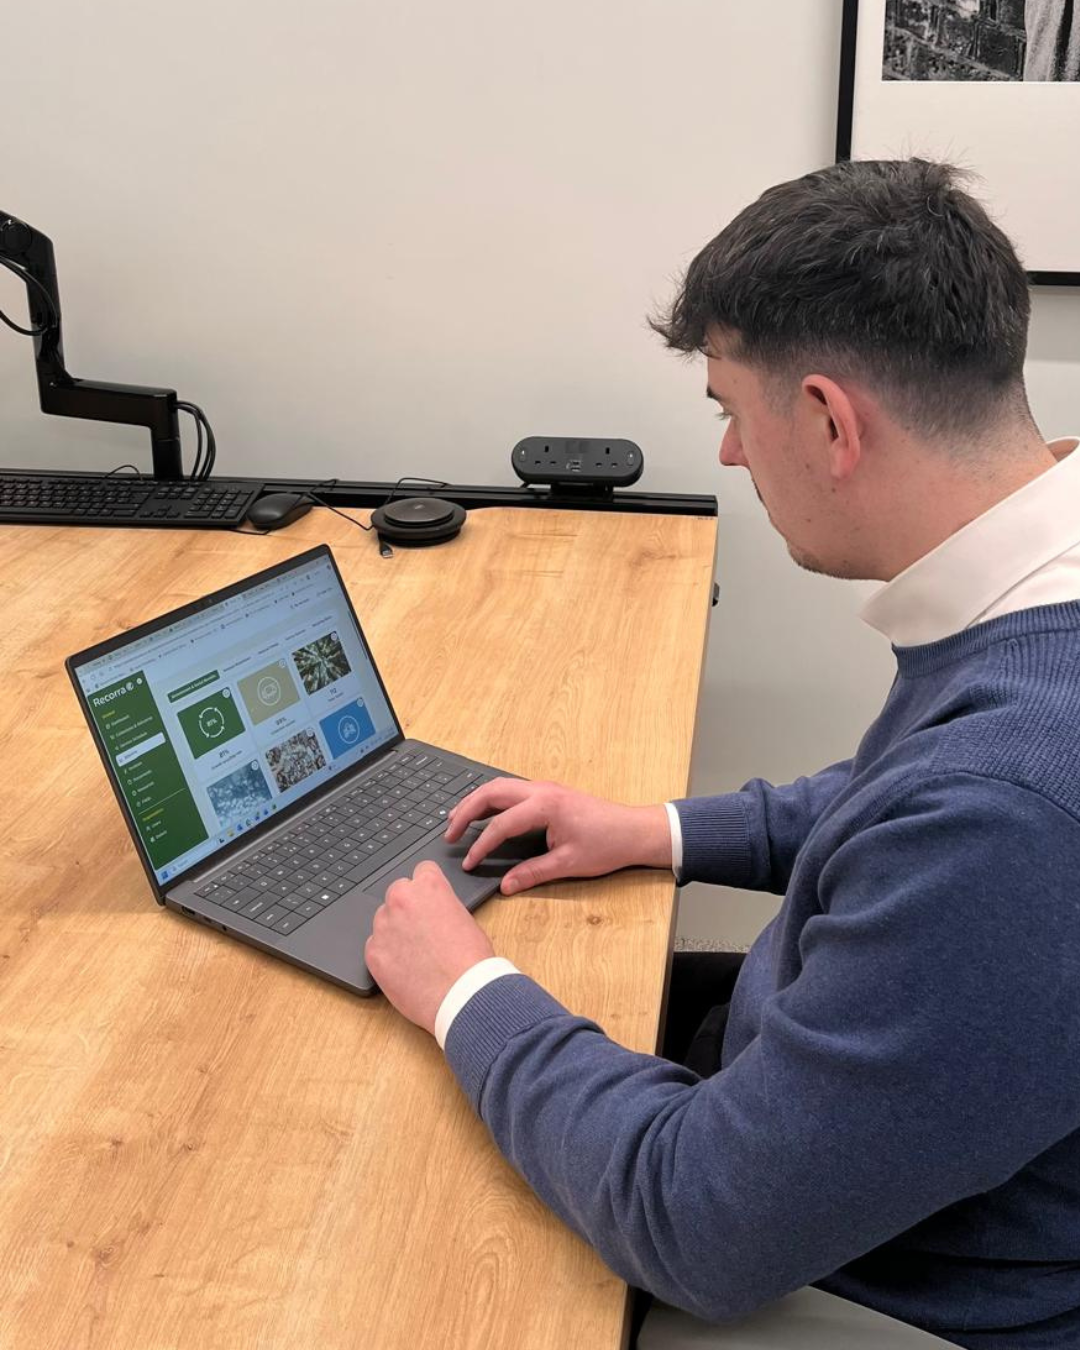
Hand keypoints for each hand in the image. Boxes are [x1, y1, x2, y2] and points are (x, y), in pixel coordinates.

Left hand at [365, 860, 494, 1034]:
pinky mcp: (372, 953)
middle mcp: (401, 900)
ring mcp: (383, 926)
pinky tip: (405, 967)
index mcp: (428, 886)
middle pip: (398, 893)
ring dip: (395, 931)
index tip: (430, 900)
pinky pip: (375, 945)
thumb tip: (434, 913)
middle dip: (407, 907)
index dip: (428, 888)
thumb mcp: (465, 919)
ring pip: (383, 920)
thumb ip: (443, 907)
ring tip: (415, 954)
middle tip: (422, 930)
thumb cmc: (471, 960)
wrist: (462, 994)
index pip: (421, 871)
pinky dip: (386, 954)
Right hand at [445, 778, 672, 894]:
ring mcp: (545, 788)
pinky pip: (511, 790)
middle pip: (491, 793)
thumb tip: (506, 885)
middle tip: (449, 834)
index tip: (468, 862)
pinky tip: (484, 815)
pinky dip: (491, 800)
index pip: (500, 825)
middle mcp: (541, 790)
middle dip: (465, 812)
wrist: (633, 831)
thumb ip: (532, 873)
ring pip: (499, 787)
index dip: (481, 846)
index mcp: (545, 806)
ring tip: (457, 821)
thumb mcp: (568, 864)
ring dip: (476, 802)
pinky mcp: (548, 792)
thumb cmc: (607, 844)